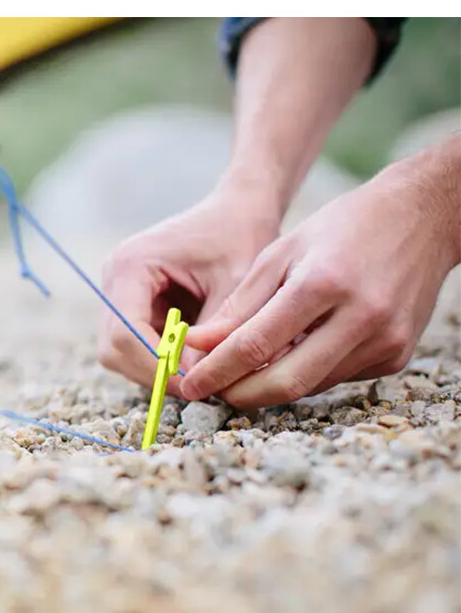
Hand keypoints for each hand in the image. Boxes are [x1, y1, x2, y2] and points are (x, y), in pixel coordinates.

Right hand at [98, 188, 280, 395]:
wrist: (238, 209)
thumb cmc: (240, 236)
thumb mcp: (235, 285)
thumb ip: (213, 333)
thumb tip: (196, 383)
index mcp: (131, 264)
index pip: (124, 332)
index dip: (154, 365)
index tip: (194, 384)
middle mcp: (114, 278)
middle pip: (113, 348)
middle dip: (153, 373)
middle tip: (198, 387)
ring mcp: (119, 292)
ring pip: (120, 353)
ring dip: (156, 369)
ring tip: (199, 373)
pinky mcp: (131, 304)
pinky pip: (135, 346)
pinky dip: (161, 359)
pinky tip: (193, 359)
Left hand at [180, 142, 460, 408]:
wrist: (423, 218)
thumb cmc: (342, 228)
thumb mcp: (281, 253)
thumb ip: (239, 304)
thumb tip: (198, 345)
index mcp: (323, 283)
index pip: (257, 344)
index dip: (217, 371)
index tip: (189, 385)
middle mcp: (361, 317)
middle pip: (286, 381)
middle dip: (241, 394)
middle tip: (211, 392)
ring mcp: (385, 341)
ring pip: (311, 386)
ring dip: (270, 385)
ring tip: (243, 372)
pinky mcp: (398, 356)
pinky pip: (336, 378)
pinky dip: (306, 372)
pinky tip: (295, 352)